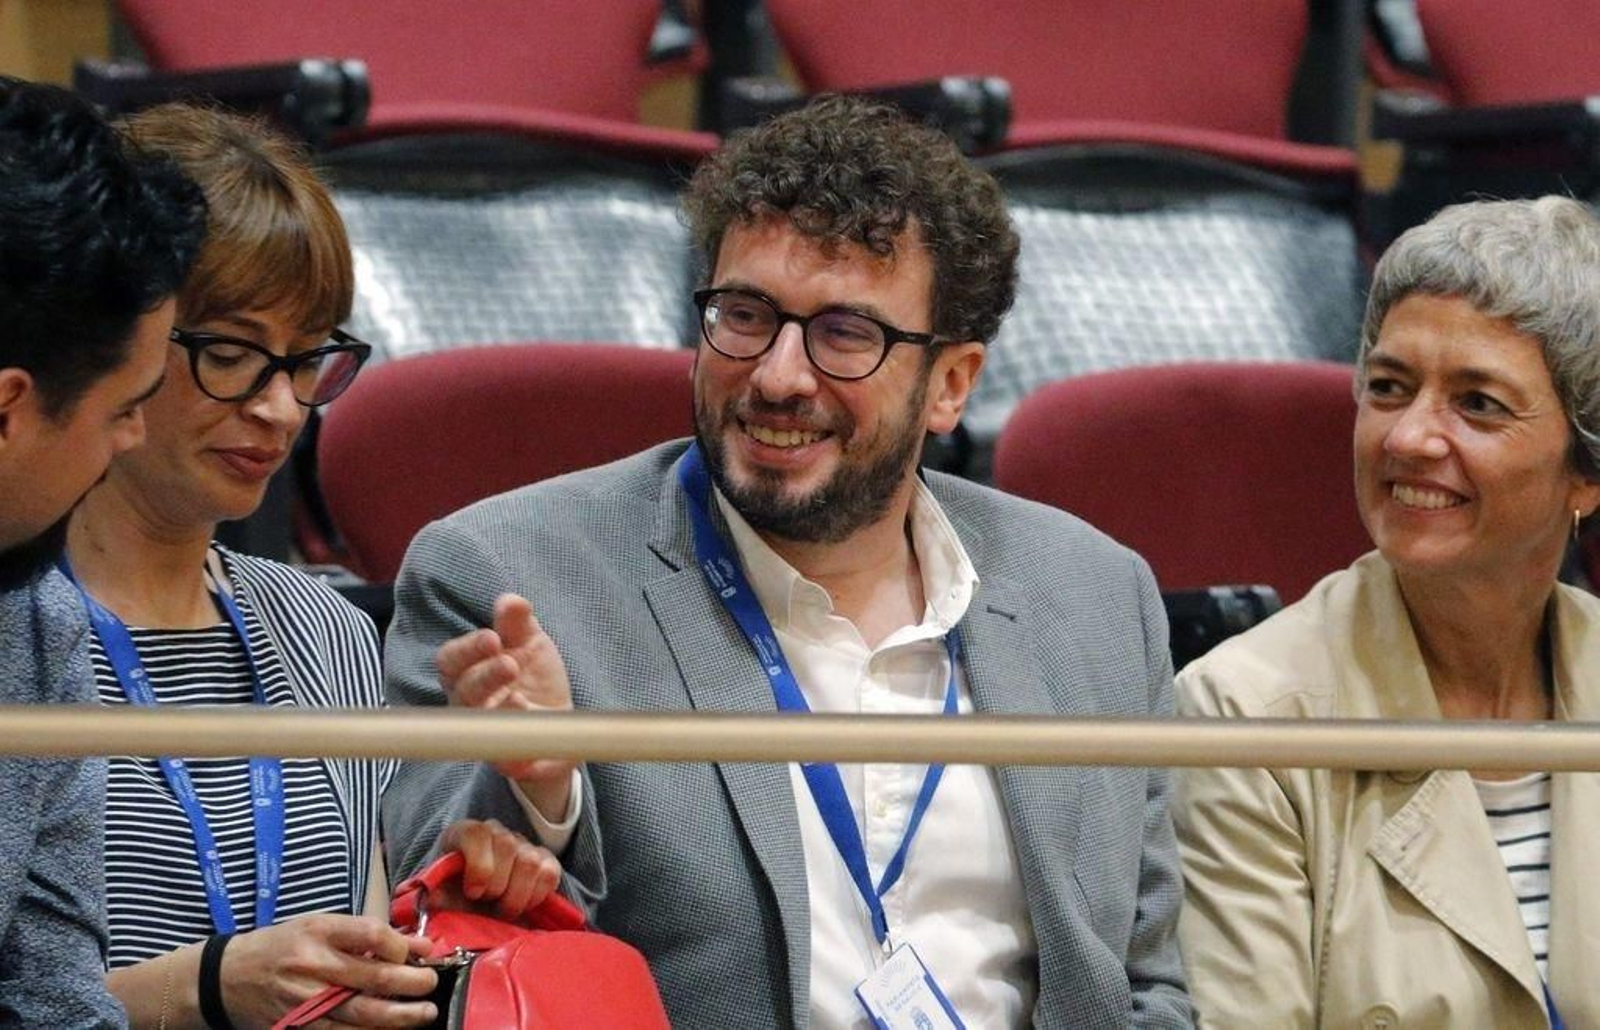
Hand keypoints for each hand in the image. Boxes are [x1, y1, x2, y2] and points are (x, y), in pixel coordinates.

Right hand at [219, 913, 435, 1027]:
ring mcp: (307, 1001)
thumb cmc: (282, 945)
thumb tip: (417, 946)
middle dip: (411, 983)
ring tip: (424, 1014)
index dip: (402, 946)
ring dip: (400, 1017)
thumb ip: (366, 935)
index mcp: (321, 931)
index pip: (373, 935)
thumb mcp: (320, 925)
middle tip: (430, 984)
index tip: (417, 953)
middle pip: (374, 977)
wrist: (228, 977)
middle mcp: (314, 965)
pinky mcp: (301, 1027)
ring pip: (362, 1014)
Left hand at [432, 819, 562, 920]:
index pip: (477, 833)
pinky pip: (549, 873)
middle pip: (507, 845)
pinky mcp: (546, 860)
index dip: (478, 865)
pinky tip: (521, 904)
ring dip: (516, 895)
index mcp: (464, 833)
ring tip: (503, 909)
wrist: (475, 906)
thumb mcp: (439, 897)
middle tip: (488, 904)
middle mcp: (496, 831)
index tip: (473, 893)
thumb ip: (433, 896)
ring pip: (530, 861)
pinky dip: (536, 896)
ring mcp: (523, 844)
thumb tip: (431, 898)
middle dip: (497, 885)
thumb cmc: (456, 898)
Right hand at [435, 594, 575, 813]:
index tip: (493, 638)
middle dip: (484, 677)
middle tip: (510, 664)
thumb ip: (517, 622)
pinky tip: (529, 742)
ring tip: (519, 699)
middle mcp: (471, 706)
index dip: (467, 650)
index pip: (451, 661)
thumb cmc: (532, 677)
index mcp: (469, 673)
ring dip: (497, 713)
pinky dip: (515, 756)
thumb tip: (510, 600)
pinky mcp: (512, 762)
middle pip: (462, 693)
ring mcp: (488, 736)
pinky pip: (507, 763)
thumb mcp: (529, 643)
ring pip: (478, 728)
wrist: (559, 721)